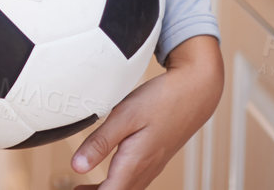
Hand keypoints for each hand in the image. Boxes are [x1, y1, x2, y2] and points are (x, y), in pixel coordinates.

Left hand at [69, 34, 222, 189]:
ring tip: (81, 189)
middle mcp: (145, 170)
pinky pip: (135, 181)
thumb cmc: (161, 101)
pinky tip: (106, 177)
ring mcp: (152, 165)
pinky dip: (117, 184)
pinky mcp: (156, 158)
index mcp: (134, 163)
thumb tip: (77, 167)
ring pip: (127, 189)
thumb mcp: (124, 116)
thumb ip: (100, 142)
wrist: (195, 93)